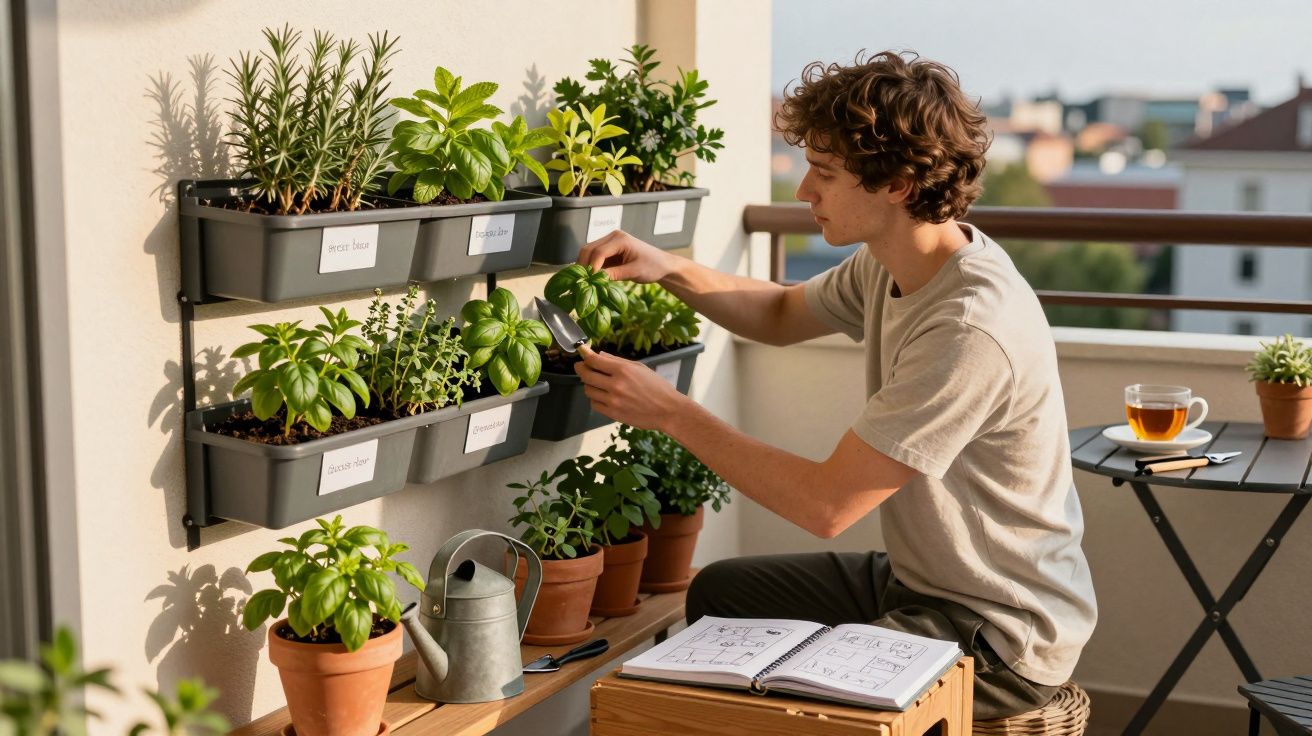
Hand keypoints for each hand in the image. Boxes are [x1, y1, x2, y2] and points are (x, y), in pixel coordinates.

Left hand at [574, 345, 689, 431]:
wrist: (668, 410)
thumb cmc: (657, 388)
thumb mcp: (640, 368)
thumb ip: (618, 361)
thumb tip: (600, 355)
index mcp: (623, 370)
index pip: (594, 360)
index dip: (584, 354)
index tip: (581, 351)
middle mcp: (616, 385)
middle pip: (586, 375)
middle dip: (581, 368)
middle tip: (581, 366)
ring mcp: (613, 401)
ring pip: (588, 390)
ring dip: (589, 384)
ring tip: (596, 382)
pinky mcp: (613, 414)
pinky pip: (594, 404)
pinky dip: (595, 398)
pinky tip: (602, 395)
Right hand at [577, 230, 678, 283]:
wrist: (662, 265)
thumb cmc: (653, 266)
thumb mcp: (635, 272)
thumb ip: (615, 274)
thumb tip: (596, 279)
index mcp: (620, 239)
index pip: (599, 251)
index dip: (592, 267)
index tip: (589, 281)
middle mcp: (612, 237)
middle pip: (588, 249)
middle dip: (583, 266)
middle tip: (582, 283)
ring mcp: (609, 243)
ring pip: (588, 253)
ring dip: (585, 267)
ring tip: (585, 283)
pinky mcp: (608, 252)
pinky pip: (594, 259)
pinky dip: (590, 268)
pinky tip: (591, 280)